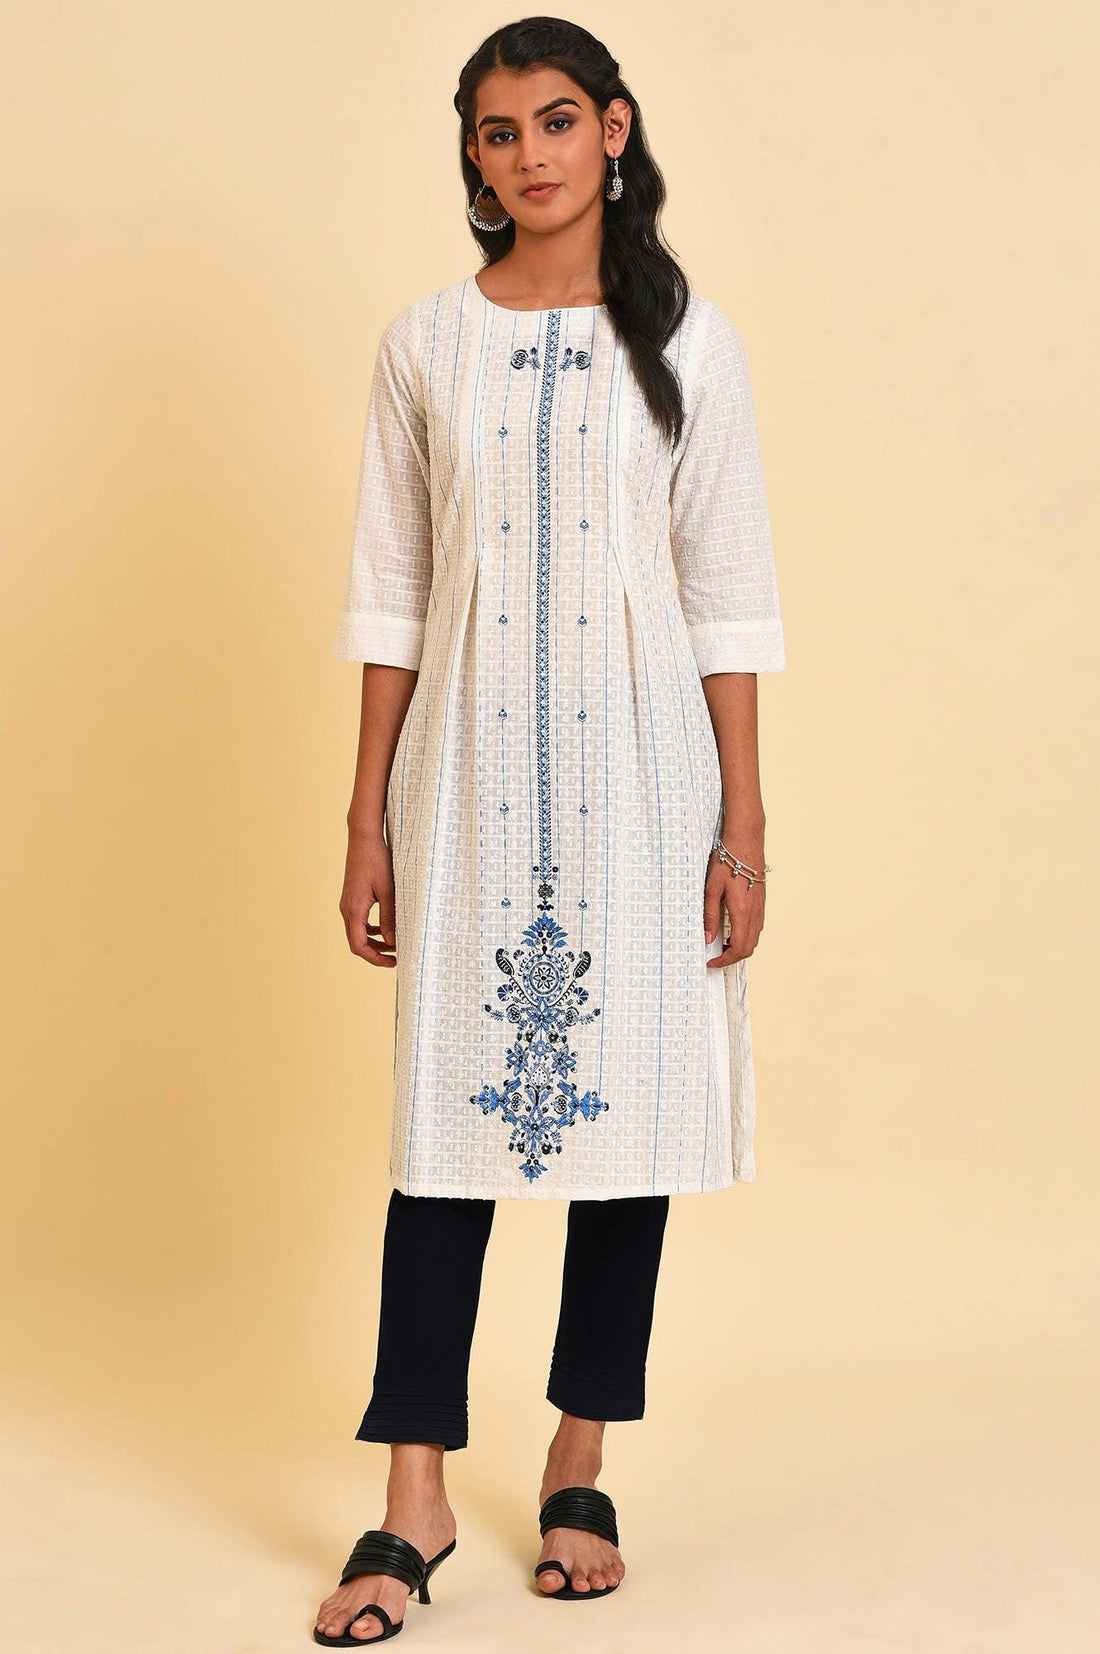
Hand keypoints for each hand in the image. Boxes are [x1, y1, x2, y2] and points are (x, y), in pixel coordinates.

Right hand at [339, 828, 396, 966]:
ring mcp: (348, 903)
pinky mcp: (352, 897)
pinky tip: (386, 928)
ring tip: (394, 944)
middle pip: (357, 942)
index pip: (359, 946)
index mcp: (354, 909)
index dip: (375, 958)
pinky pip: (359, 921)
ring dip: (375, 941)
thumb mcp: (388, 890)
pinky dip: (371, 929)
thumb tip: (393, 941)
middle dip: (376, 953)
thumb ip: (389, 918)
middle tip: (396, 957)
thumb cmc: (377, 861)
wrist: (364, 839)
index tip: (393, 962)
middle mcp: (347, 909)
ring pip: (358, 932)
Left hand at [703, 851, 764, 968]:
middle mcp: (755, 913)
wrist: (745, 842)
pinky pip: (757, 928)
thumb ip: (710, 916)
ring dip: (740, 947)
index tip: (711, 962)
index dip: (724, 960)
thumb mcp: (711, 889)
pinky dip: (746, 936)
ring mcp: (761, 908)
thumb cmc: (727, 861)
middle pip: (749, 948)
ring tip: (721, 945)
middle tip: (715, 957)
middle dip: (732, 958)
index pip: (738, 948)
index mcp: (742, 911)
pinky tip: (732, 930)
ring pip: (754, 939)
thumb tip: (708, 938)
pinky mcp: (761, 902)